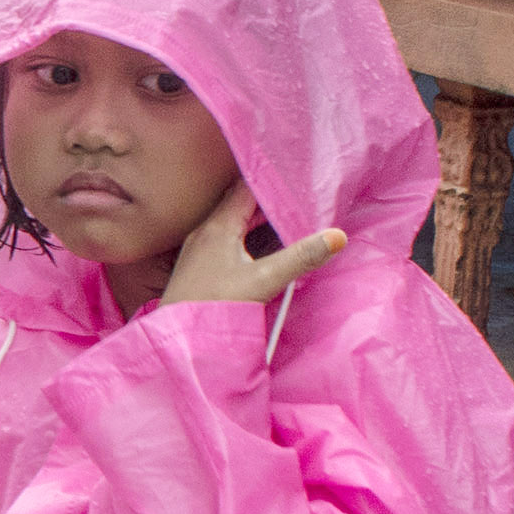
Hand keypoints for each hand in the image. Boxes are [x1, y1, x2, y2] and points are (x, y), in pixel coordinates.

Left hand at [161, 183, 347, 307]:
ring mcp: (198, 248)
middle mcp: (205, 231)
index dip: (272, 180)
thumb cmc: (214, 306)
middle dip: (268, 199)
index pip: (247, 188)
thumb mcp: (263, 281)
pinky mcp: (198, 265)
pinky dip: (244, 235)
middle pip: (240, 203)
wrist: (177, 338)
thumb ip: (300, 257)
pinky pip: (225, 238)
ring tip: (283, 218)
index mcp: (218, 225)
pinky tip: (257, 248)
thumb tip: (337, 236)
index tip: (295, 175)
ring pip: (232, 221)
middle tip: (295, 195)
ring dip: (256, 218)